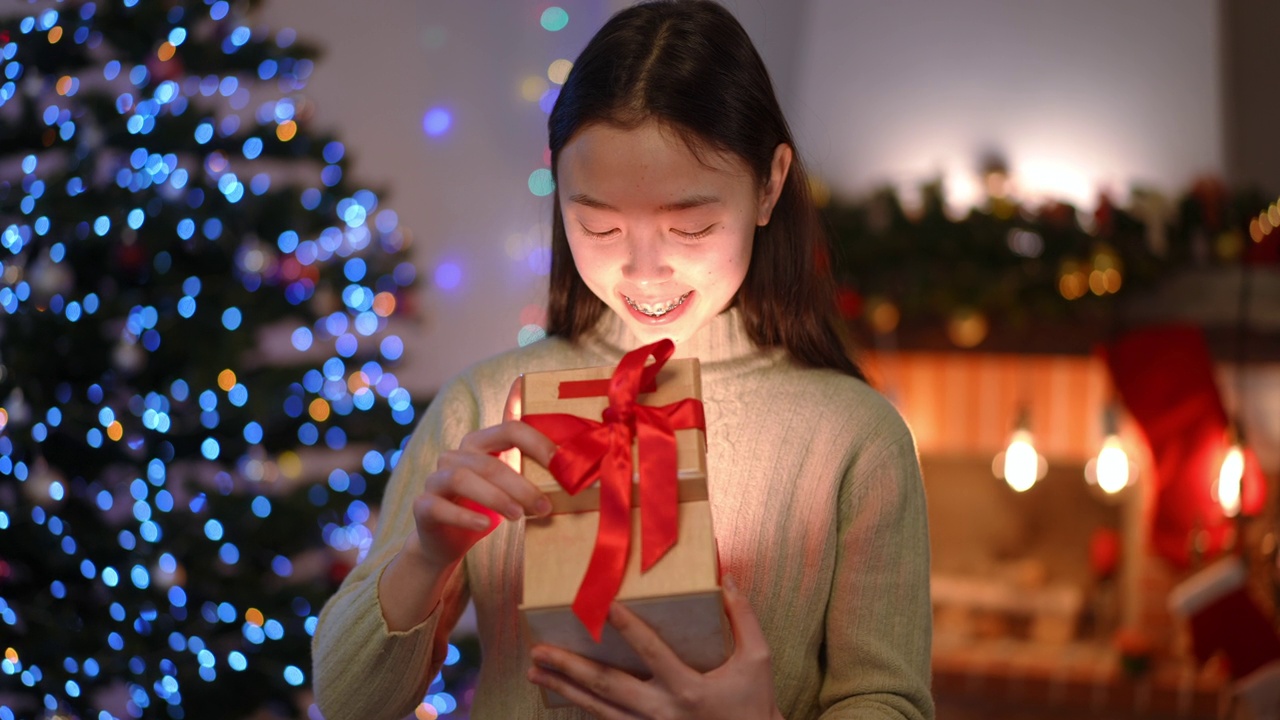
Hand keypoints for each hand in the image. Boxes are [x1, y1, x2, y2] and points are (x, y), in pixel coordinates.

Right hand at [409, 377, 556, 570]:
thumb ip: (529, 465)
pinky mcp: (422, 505)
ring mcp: (435, 479)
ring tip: (518, 516)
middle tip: (544, 506)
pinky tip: (486, 526)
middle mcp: (454, 456)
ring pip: (462, 478)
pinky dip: (465, 516)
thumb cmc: (485, 508)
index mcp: (479, 444)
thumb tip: (572, 454)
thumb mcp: (509, 484)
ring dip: (495, 497)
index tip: (560, 463)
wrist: (446, 541)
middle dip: (520, 484)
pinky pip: (440, 506)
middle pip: (488, 461)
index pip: (509, 429)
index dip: (535, 443)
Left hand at [527, 575, 782, 719]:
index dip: (627, 628)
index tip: (603, 606)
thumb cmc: (755, 704)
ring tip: (535, 672)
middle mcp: (662, 710)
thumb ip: (743, 617)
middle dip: (569, 667)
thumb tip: (728, 578)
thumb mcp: (757, 660)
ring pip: (597, 707)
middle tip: (538, 651)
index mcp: (687, 688)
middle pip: (606, 685)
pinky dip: (582, 708)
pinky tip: (562, 694)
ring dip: (564, 689)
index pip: (650, 652)